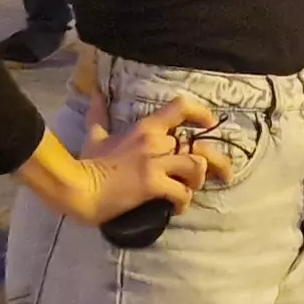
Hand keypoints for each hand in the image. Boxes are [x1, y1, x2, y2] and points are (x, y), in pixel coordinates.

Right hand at [23, 93, 224, 223]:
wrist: (79, 189)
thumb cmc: (88, 164)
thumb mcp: (95, 136)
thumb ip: (99, 115)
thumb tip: (96, 94)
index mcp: (145, 128)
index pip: (181, 107)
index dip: (202, 114)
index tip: (210, 124)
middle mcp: (155, 141)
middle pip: (199, 144)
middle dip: (217, 161)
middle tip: (223, 174)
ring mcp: (155, 163)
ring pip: (196, 165)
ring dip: (198, 181)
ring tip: (191, 191)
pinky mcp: (154, 185)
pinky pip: (182, 193)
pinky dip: (184, 203)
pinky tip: (177, 209)